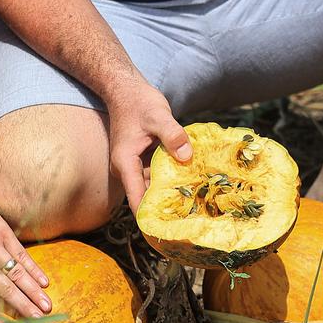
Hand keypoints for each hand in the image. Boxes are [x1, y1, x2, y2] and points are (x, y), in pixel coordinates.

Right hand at [106, 77, 191, 211]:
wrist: (125, 89)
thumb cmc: (138, 102)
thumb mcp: (158, 115)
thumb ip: (172, 135)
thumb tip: (187, 157)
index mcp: (125, 164)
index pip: (137, 199)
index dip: (150, 218)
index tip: (167, 233)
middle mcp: (127, 169)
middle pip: (146, 197)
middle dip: (166, 209)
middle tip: (192, 223)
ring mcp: (135, 166)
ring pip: (153, 187)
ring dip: (171, 194)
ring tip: (196, 208)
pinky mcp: (143, 160)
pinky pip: (157, 175)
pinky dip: (172, 179)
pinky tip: (191, 184)